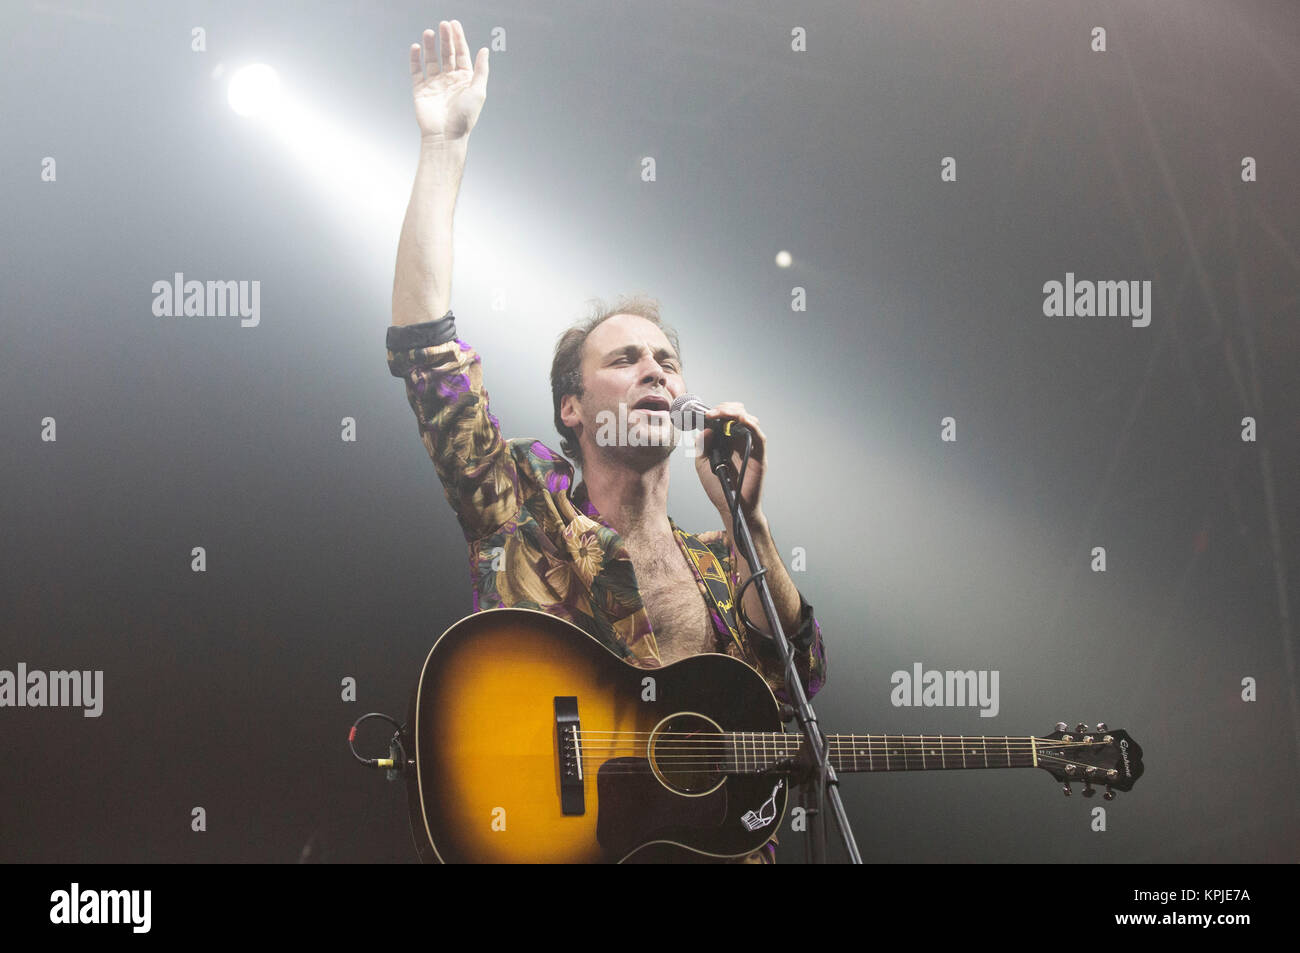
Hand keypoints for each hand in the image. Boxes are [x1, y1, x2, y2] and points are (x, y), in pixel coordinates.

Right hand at [409, 19, 488, 139]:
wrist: (445, 136)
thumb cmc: (464, 117)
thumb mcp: (478, 91)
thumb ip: (481, 70)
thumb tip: (485, 50)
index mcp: (464, 80)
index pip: (462, 54)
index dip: (458, 38)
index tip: (454, 24)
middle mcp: (450, 80)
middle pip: (447, 54)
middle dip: (445, 39)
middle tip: (443, 24)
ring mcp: (435, 84)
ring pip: (431, 60)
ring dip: (430, 45)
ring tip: (428, 32)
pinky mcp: (421, 90)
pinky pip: (417, 71)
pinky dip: (415, 59)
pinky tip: (416, 48)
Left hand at [692, 402, 766, 524]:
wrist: (731, 506)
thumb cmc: (719, 488)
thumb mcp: (702, 464)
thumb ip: (702, 446)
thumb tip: (706, 429)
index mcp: (726, 440)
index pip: (726, 417)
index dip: (718, 410)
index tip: (705, 413)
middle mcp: (739, 440)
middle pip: (739, 413)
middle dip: (725, 408)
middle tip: (712, 413)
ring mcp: (750, 446)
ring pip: (749, 420)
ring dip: (735, 413)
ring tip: (721, 415)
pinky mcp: (758, 455)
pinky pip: (758, 436)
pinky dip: (751, 424)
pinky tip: (741, 420)